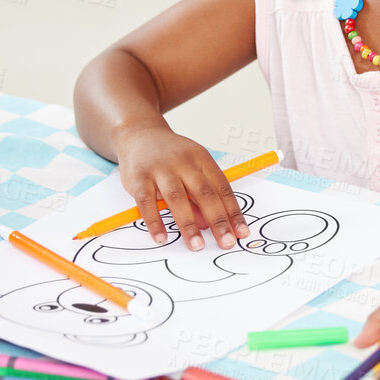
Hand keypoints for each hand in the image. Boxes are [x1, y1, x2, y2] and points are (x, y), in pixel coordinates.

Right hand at [113, 124, 250, 250]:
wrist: (139, 134)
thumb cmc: (171, 157)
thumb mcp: (191, 170)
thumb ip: (200, 197)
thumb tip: (208, 225)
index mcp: (202, 159)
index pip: (222, 188)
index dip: (233, 212)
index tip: (241, 233)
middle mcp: (183, 162)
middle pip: (204, 193)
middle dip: (217, 220)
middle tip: (226, 242)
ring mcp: (160, 168)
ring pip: (177, 198)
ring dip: (188, 224)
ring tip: (196, 245)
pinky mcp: (138, 177)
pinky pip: (147, 201)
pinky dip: (154, 221)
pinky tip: (161, 237)